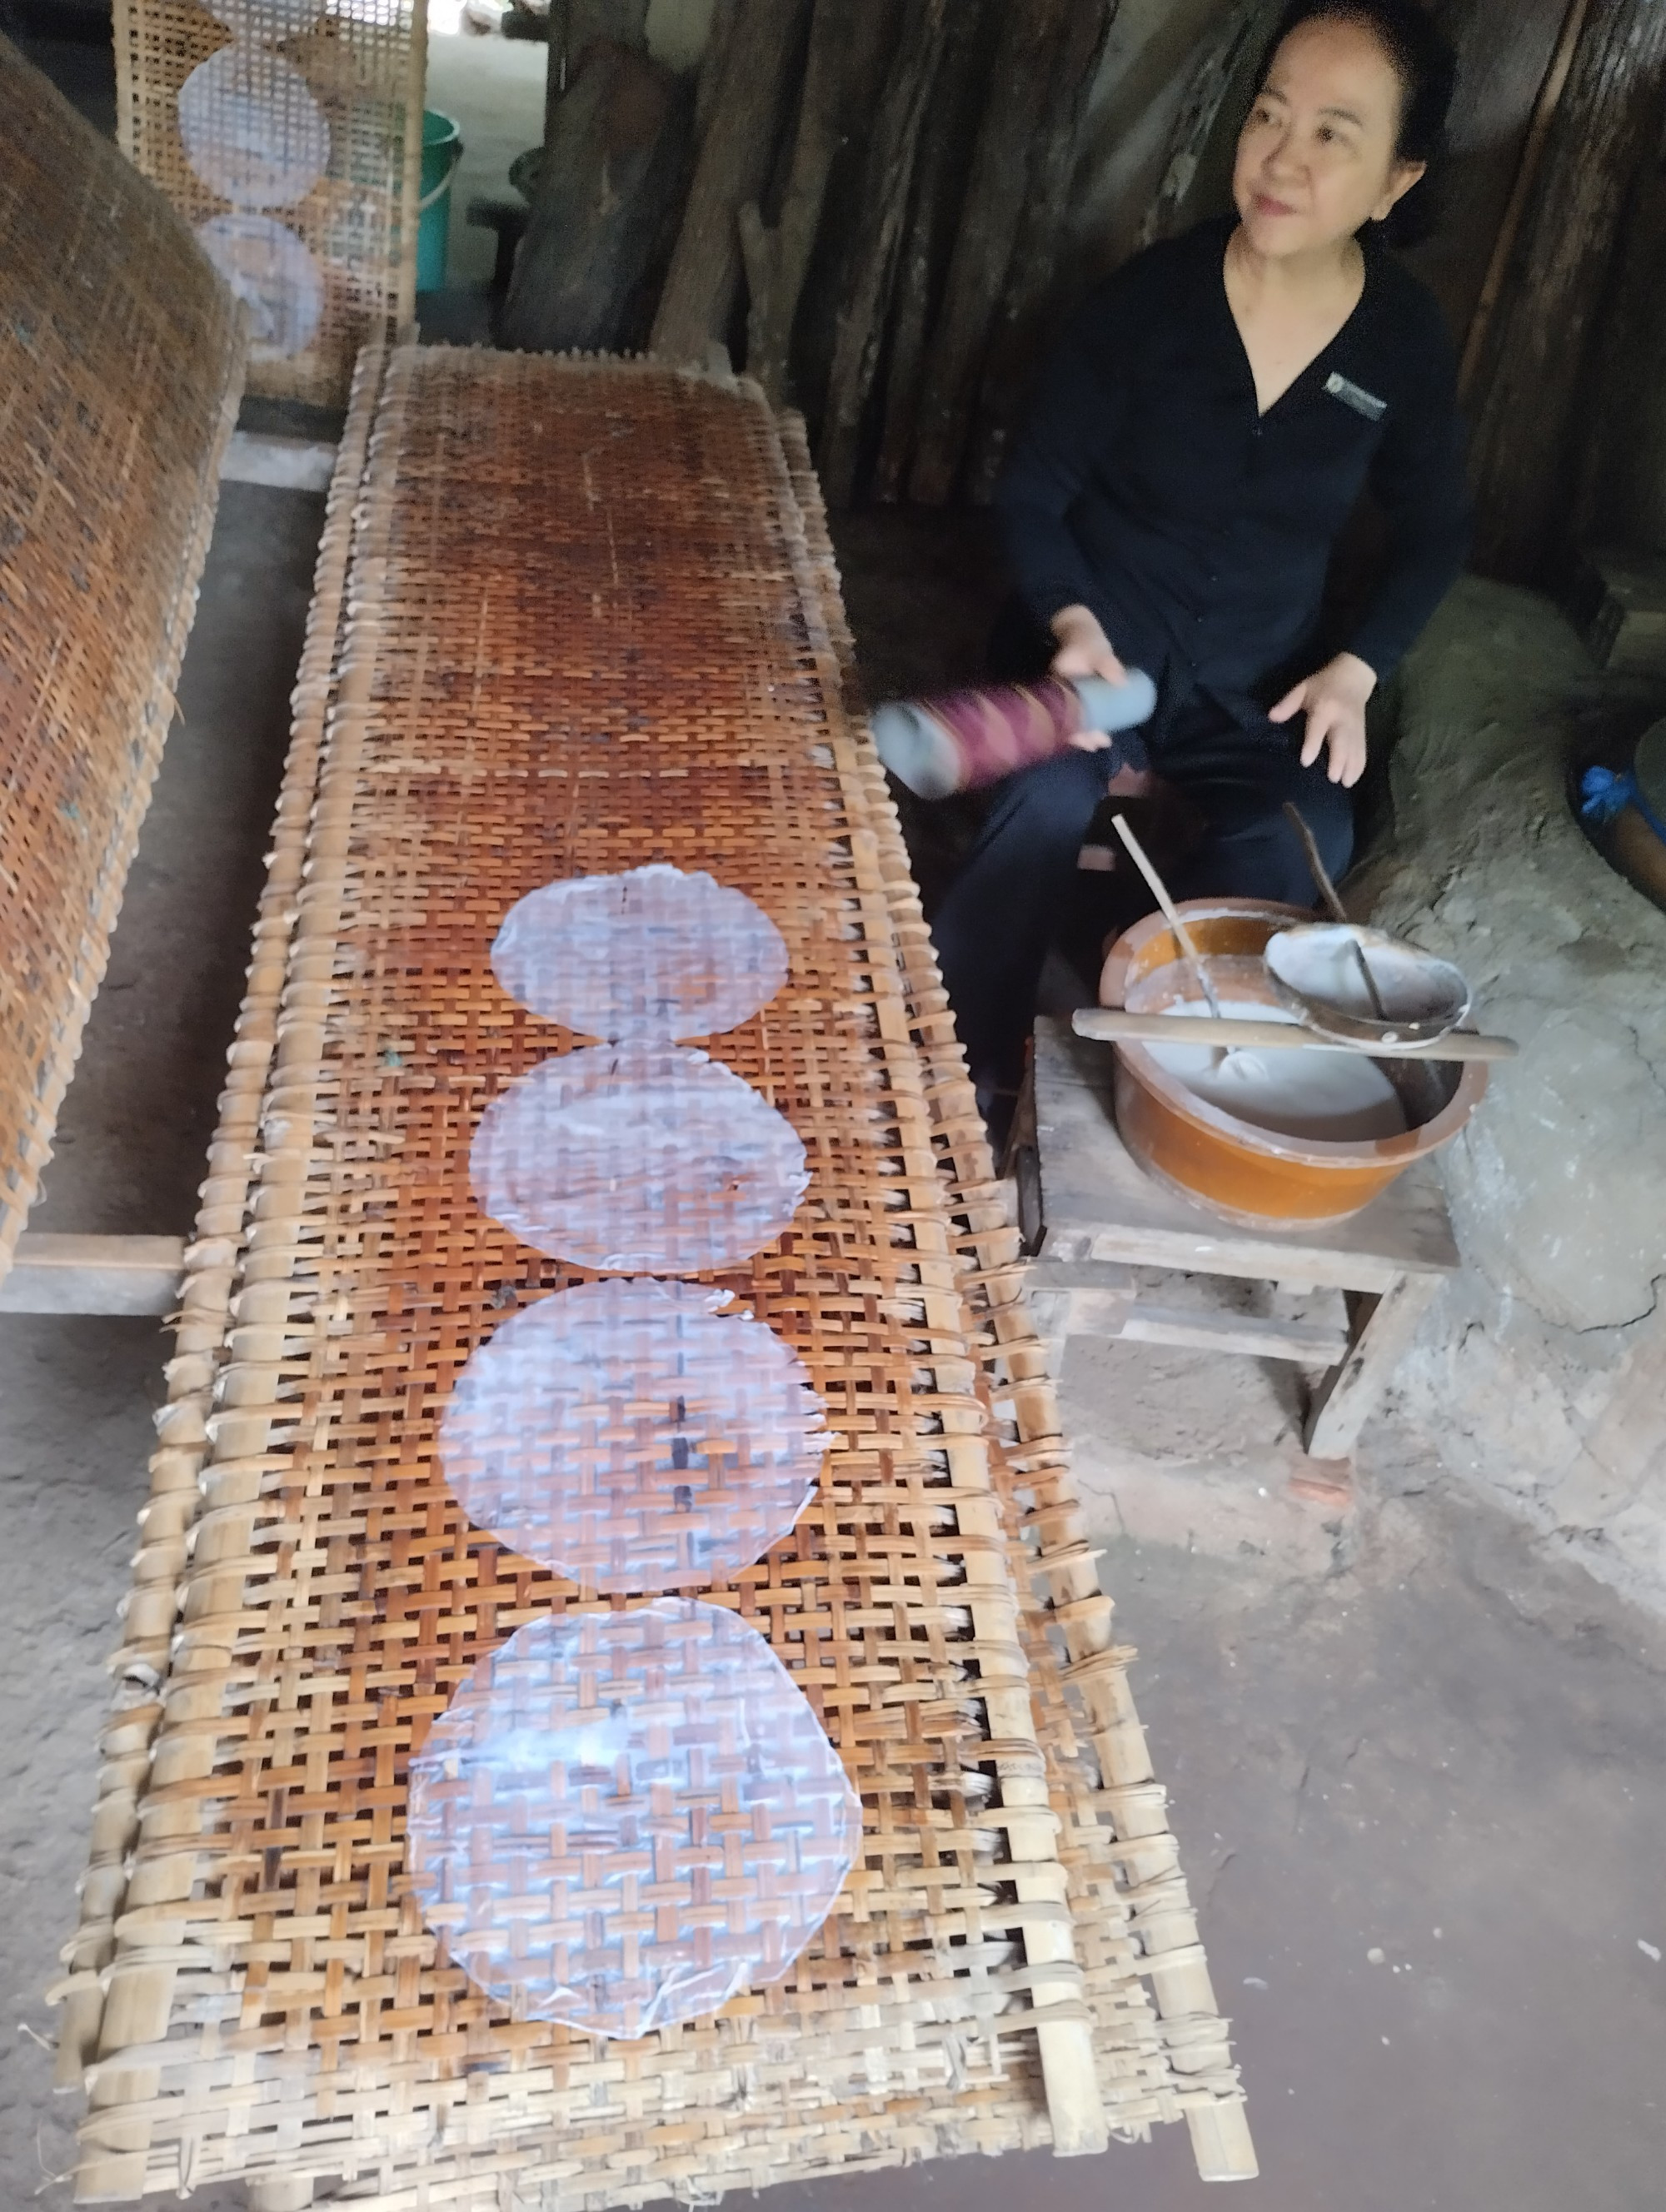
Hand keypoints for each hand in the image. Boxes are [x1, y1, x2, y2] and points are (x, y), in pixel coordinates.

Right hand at [1048, 605, 1126, 750]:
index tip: (1091, 741)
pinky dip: (1086, 723)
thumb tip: (1121, 682)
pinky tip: (1097, 733)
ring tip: (1102, 743)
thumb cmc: (1085, 641)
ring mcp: (1064, 696)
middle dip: (1083, 736)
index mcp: (1058, 685)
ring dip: (1086, 733)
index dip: (1076, 732)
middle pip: (1067, 722)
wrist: (1077, 631)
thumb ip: (1107, 663)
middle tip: (1102, 743)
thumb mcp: (1095, 649)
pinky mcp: (1072, 695)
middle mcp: (1057, 694)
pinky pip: (1076, 713)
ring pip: (1072, 720)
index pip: (1064, 715)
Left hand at [1269, 651, 1375, 787]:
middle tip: (1333, 778)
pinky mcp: (1362, 732)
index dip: (1313, 744)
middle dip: (1339, 760)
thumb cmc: (1323, 684)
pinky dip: (1360, 765)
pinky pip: (1363, 750)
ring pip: (1355, 749)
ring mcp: (1354, 727)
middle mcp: (1341, 719)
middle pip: (1342, 741)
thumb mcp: (1303, 688)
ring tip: (1345, 784)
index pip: (1318, 727)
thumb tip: (1271, 717)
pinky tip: (1353, 780)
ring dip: (1352, 767)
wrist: (1354, 676)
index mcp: (1325, 708)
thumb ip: (1288, 703)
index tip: (1306, 761)